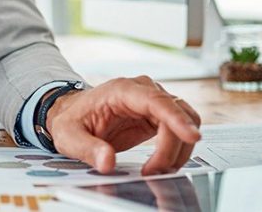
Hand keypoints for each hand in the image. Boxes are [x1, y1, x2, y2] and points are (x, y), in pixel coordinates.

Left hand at [45, 76, 201, 175]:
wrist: (72, 114)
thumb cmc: (72, 120)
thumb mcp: (69, 136)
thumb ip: (88, 149)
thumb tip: (107, 162)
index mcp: (121, 90)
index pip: (157, 101)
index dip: (177, 118)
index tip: (192, 136)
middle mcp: (142, 91)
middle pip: (176, 113)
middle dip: (172, 147)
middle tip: (154, 171)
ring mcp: (152, 102)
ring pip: (185, 121)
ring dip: (178, 149)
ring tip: (155, 169)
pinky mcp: (157, 115)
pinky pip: (180, 130)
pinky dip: (177, 149)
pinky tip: (159, 164)